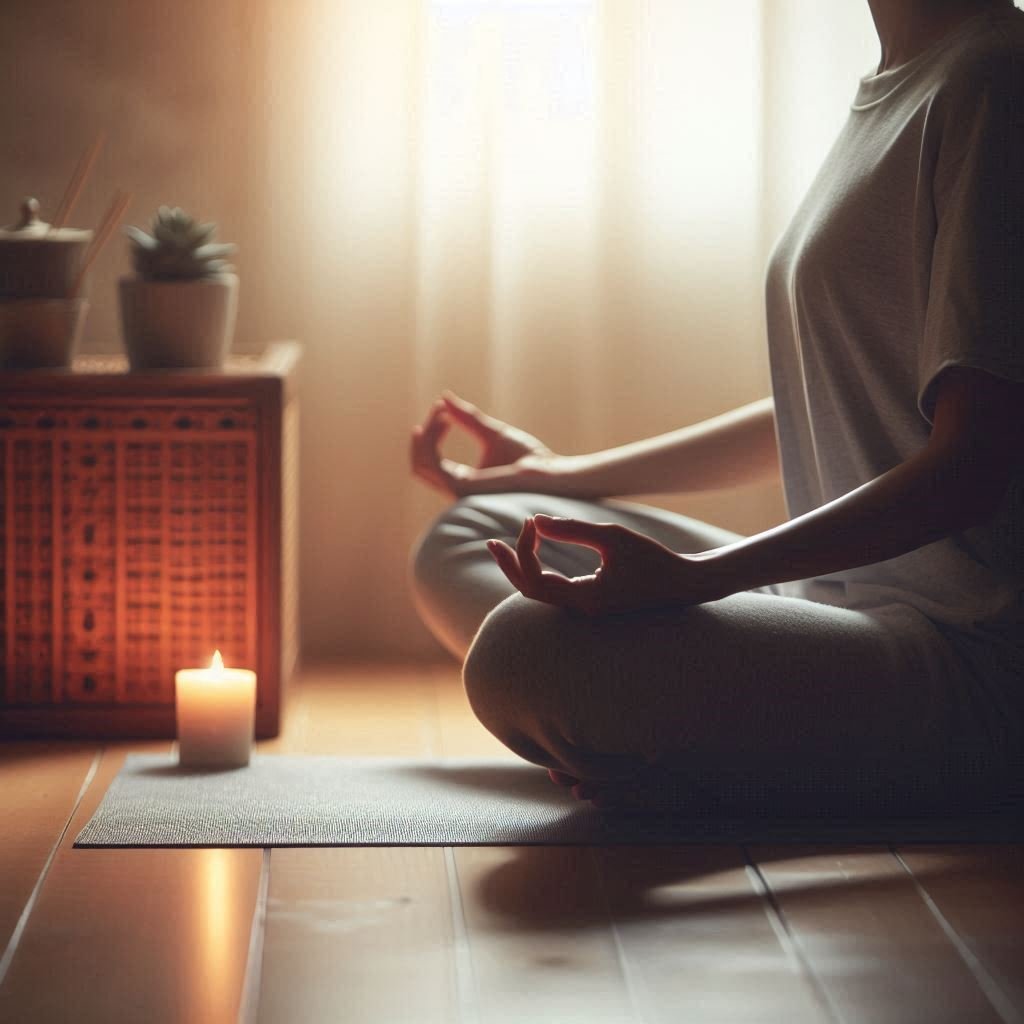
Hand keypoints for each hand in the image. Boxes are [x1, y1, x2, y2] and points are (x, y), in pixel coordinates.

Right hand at [410, 391, 561, 498]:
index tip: (443, 409)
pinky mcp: (463, 488)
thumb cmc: (528, 457)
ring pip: (422, 464)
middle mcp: (456, 489)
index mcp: (462, 480)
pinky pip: (432, 464)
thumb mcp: (491, 432)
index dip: (432, 433)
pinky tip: (439, 421)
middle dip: (426, 433)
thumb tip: (444, 398)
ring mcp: (458, 492)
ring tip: (441, 411)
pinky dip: (430, 442)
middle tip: (441, 408)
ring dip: (427, 435)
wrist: (548, 471)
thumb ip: (467, 419)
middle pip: (421, 462)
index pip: (432, 459)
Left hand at [487, 514, 726, 614]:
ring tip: (504, 546)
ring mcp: (585, 609)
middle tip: (491, 542)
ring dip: (520, 569)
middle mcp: (580, 610)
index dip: (525, 549)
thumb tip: (536, 520)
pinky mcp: (591, 602)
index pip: (534, 579)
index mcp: (584, 599)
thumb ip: (573, 529)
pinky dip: (536, 572)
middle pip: (528, 592)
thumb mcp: (614, 538)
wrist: (685, 584)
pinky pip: (553, 591)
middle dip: (509, 565)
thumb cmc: (654, 560)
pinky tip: (533, 552)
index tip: (532, 522)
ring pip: (539, 594)